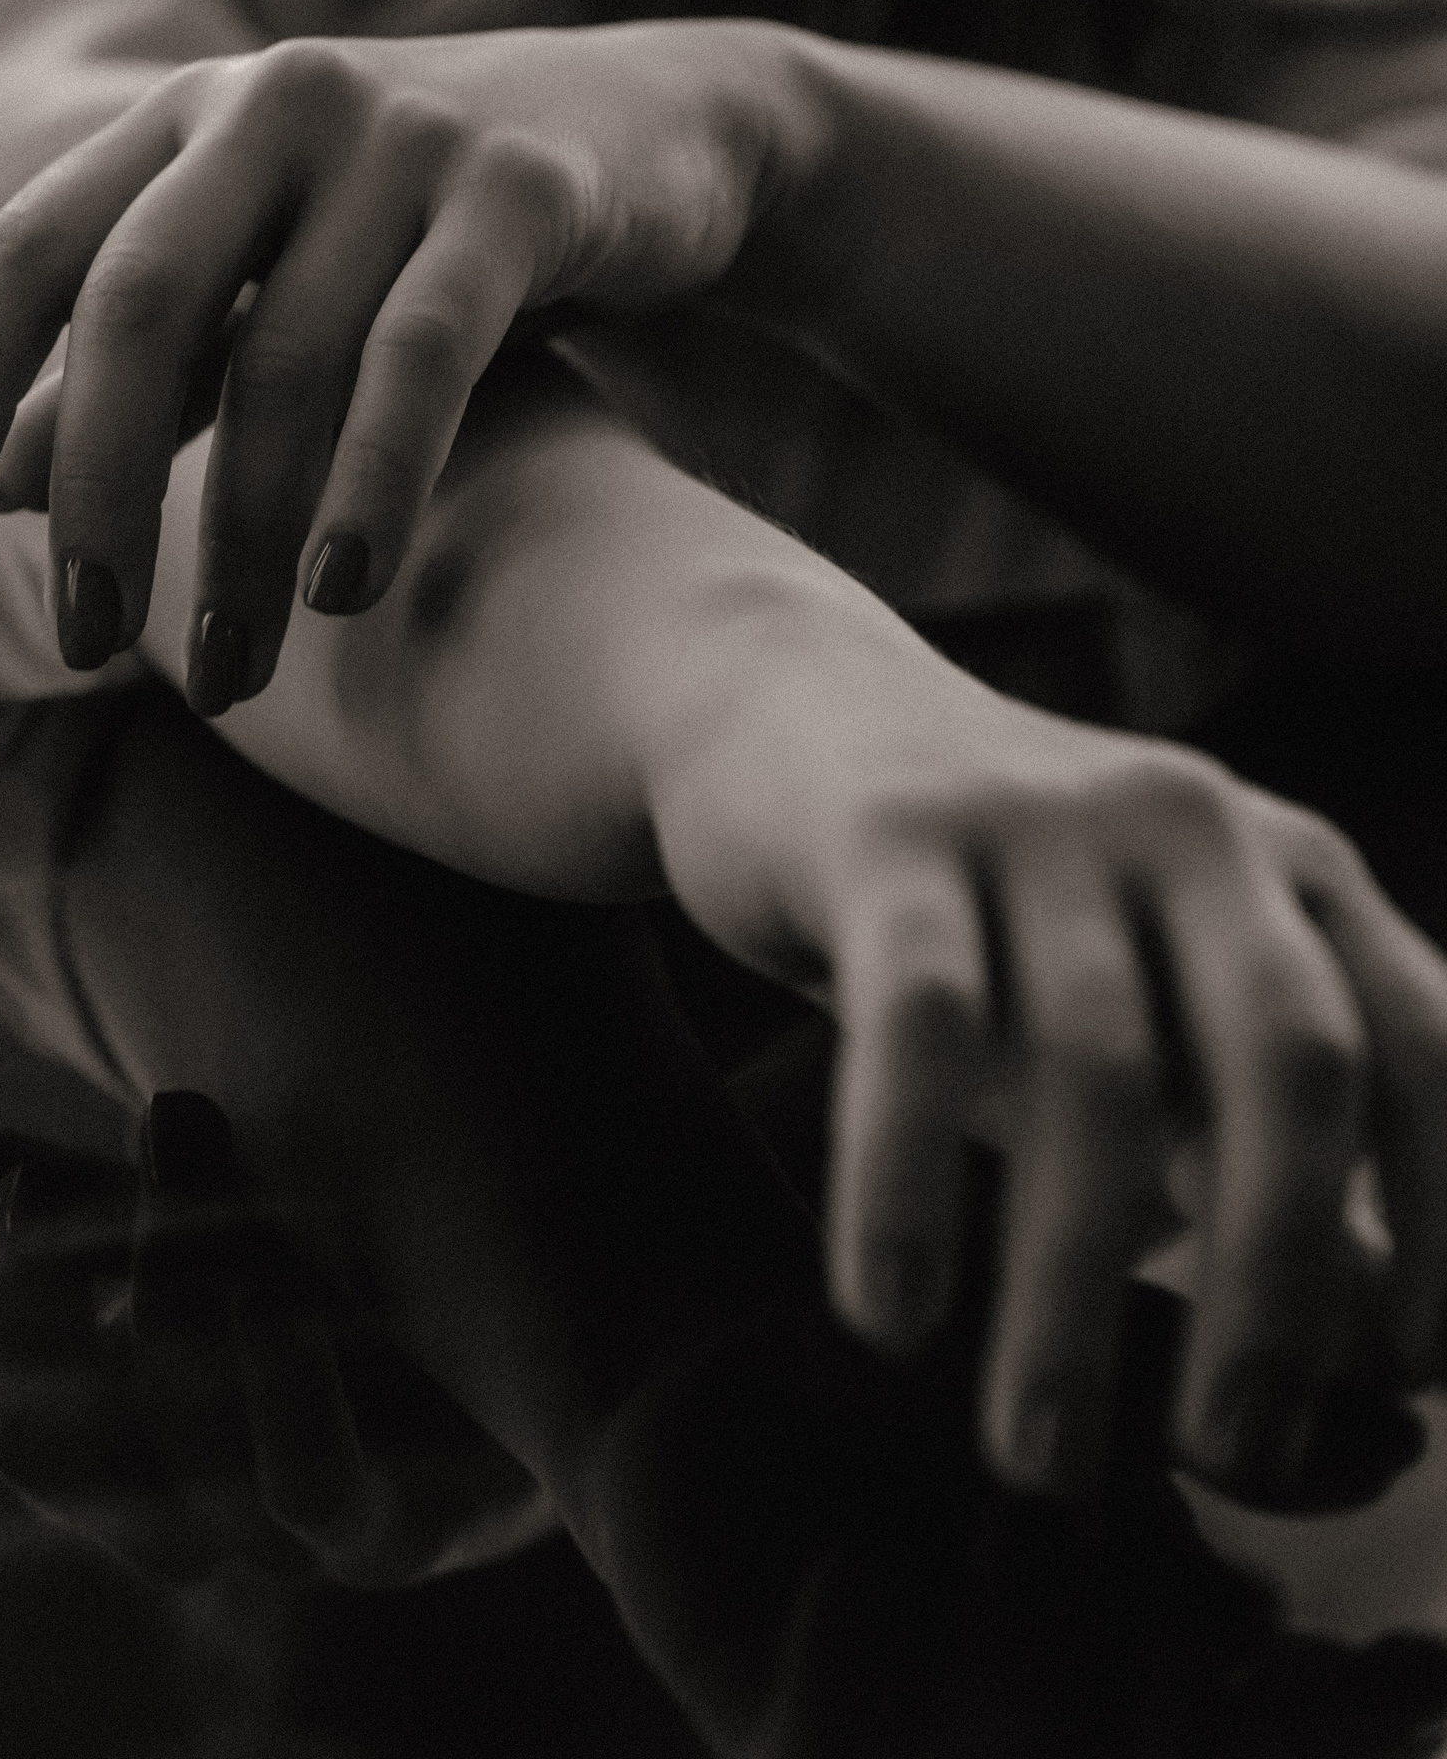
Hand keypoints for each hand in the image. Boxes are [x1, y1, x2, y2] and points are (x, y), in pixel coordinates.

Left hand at [0, 23, 790, 702]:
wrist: (670, 126)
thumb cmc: (435, 229)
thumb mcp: (276, 281)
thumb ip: (148, 371)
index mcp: (190, 118)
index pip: (30, 244)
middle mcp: (277, 105)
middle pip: (137, 305)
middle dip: (95, 488)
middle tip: (84, 642)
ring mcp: (405, 137)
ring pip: (285, 355)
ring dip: (242, 533)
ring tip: (234, 673)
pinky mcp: (523, 187)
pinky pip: (426, 353)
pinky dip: (372, 478)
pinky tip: (342, 591)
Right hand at [0, 1095, 551, 1590]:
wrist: (607, 1323)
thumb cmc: (385, 1267)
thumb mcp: (224, 1209)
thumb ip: (90, 1197)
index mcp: (147, 1437)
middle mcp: (198, 1508)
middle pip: (56, 1458)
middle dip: (22, 1324)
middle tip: (23, 1198)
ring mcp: (296, 1533)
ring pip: (174, 1469)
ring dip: (159, 1306)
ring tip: (172, 1147)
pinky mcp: (406, 1531)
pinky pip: (320, 1495)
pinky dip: (281, 1399)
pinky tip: (268, 1297)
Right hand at [638, 570, 1446, 1509]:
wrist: (786, 713)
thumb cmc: (995, 920)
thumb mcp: (1149, 1013)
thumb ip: (1252, 1153)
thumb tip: (1379, 1346)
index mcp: (1288, 871)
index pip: (1424, 1049)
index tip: (1411, 1386)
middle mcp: (1192, 824)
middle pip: (1290, 1063)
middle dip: (1276, 1287)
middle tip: (1225, 1457)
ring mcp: (1041, 813)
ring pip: (1095, 1070)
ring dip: (1072, 1292)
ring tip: (1034, 1454)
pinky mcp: (890, 828)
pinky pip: (920, 1020)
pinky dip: (913, 1183)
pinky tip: (892, 1317)